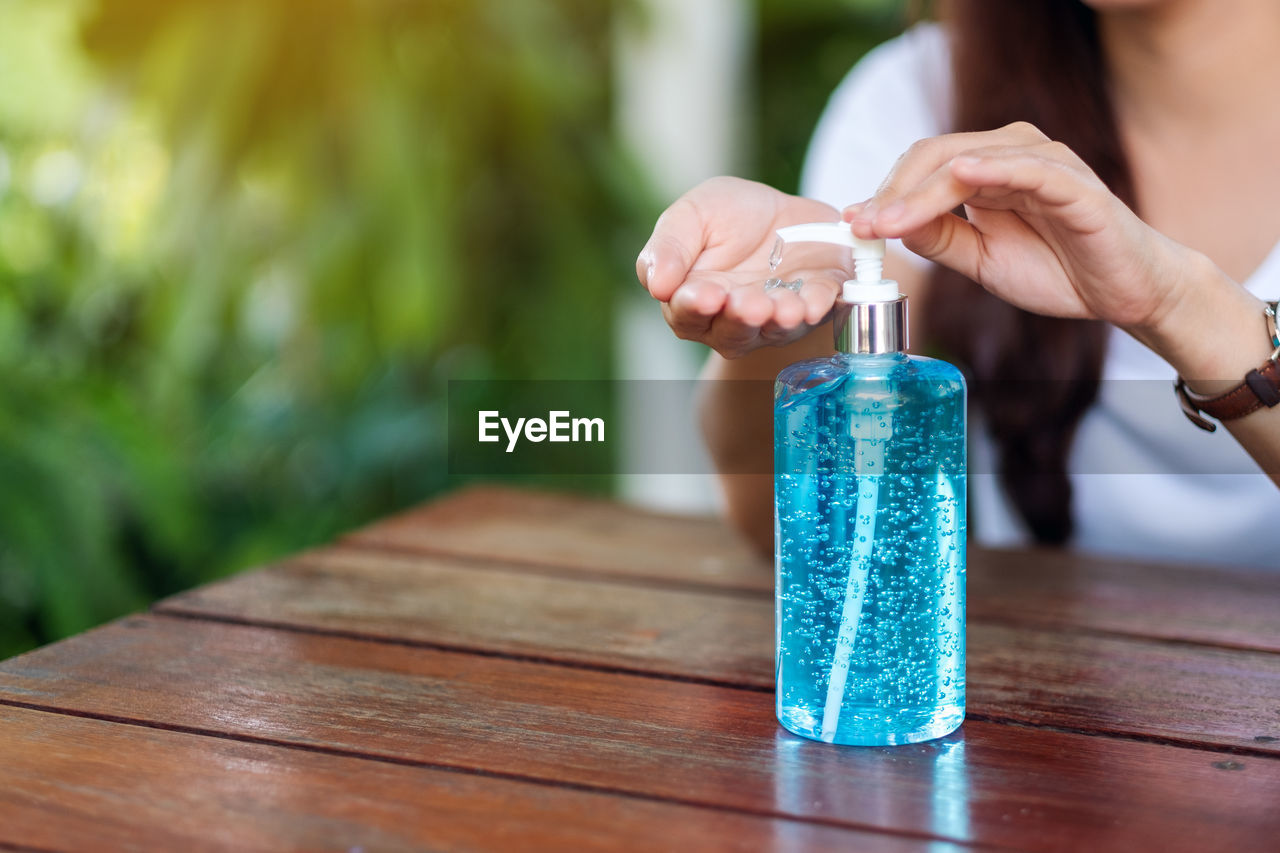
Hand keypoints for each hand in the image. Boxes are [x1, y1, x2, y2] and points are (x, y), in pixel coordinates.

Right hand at [637, 177, 851, 358]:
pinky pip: (817, 312)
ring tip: (784, 308)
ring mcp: (774, 319)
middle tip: (749, 305)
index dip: (695, 307)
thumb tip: (657, 285)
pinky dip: (817, 307)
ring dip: (780, 320)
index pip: (687, 313)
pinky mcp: (814, 305)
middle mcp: (732, 320)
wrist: (781, 211)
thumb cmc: (727, 217)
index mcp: (694, 299)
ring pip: (774, 330)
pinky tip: (814, 302)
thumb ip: (669, 247)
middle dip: (741, 318)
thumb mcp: (691, 215)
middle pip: (732, 332)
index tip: (706, 295)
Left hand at [845, 121, 1195, 332]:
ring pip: (973, 160)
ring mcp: (1046, 165)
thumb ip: (937, 238)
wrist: (1119, 293)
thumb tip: (884, 223)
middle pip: (938, 156)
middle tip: (865, 225)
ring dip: (926, 189)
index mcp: (986, 169)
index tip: (853, 223)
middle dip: (895, 192)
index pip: (923, 166)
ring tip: (891, 218)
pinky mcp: (1077, 186)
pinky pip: (1032, 169)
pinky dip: (997, 167)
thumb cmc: (1054, 268)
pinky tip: (964, 173)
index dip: (885, 194)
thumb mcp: (979, 259)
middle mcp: (1012, 154)